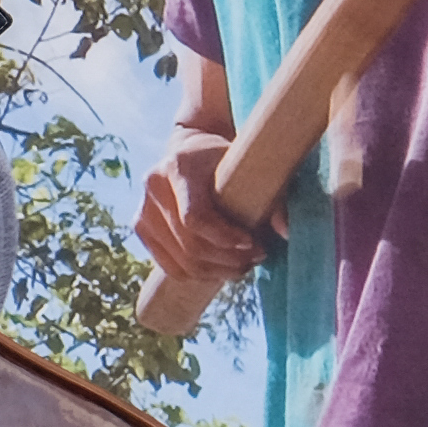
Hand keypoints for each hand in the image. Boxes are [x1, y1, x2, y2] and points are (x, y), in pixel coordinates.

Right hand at [135, 125, 268, 281]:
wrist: (192, 152)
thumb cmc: (230, 162)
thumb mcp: (255, 168)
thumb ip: (275, 199)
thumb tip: (286, 232)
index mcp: (178, 167)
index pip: (195, 218)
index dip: (226, 239)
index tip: (255, 245)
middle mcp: (153, 186)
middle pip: (191, 245)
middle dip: (229, 260)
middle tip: (257, 257)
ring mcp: (143, 209)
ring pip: (183, 262)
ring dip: (219, 271)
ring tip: (244, 263)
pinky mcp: (141, 227)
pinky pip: (172, 267)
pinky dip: (201, 275)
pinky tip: (222, 267)